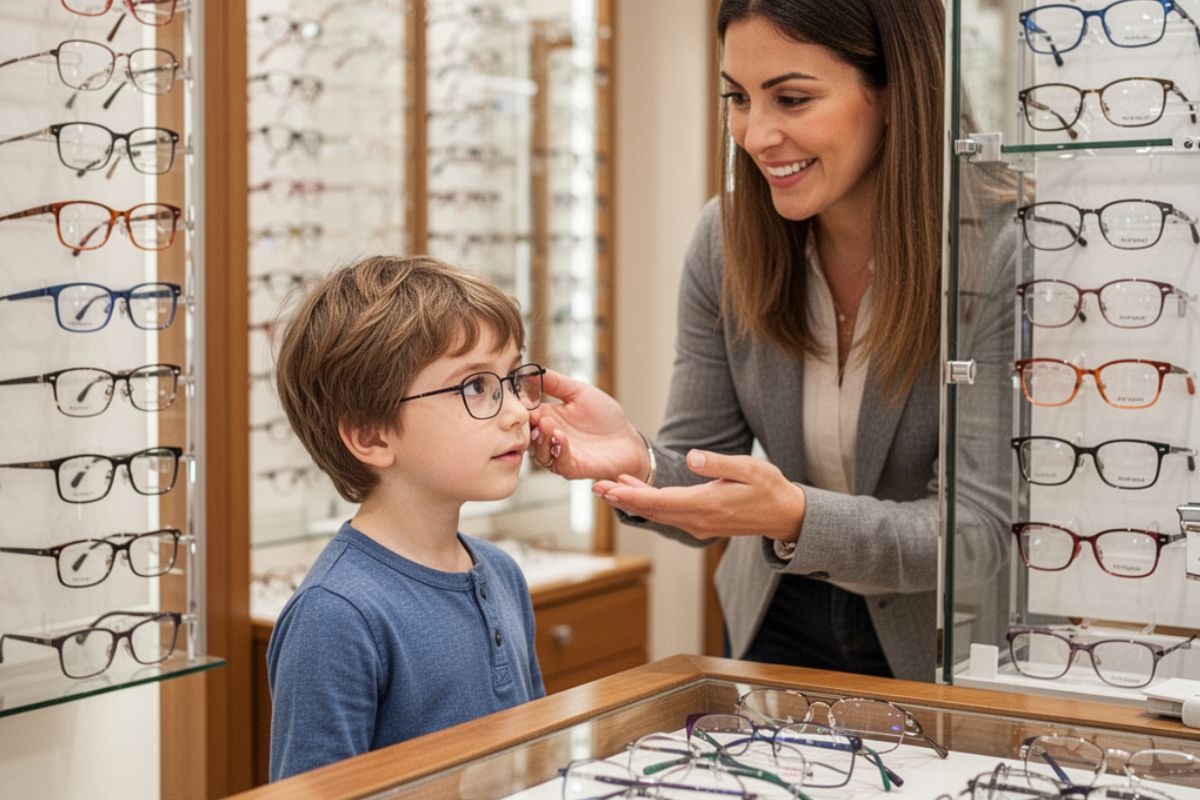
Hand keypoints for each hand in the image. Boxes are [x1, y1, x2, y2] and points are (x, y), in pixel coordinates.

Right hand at [528, 369, 647, 480]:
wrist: (628, 439)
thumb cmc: (606, 417)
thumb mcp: (580, 392)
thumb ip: (555, 382)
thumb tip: (530, 370)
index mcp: (548, 417)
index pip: (526, 414)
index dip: (521, 408)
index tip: (521, 398)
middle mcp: (550, 437)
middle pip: (528, 435)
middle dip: (528, 426)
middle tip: (534, 415)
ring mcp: (560, 454)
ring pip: (539, 452)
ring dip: (541, 439)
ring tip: (548, 425)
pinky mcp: (573, 467)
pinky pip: (559, 463)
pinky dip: (559, 450)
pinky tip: (562, 437)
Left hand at [592, 449, 805, 542]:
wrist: (785, 516)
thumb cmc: (769, 488)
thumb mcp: (749, 468)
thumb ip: (718, 463)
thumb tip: (691, 457)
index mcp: (707, 505)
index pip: (660, 502)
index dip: (632, 495)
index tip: (609, 488)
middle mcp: (698, 520)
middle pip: (652, 511)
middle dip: (623, 499)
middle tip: (596, 488)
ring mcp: (699, 525)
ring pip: (658, 515)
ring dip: (633, 502)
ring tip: (609, 488)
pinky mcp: (701, 524)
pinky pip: (668, 516)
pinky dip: (649, 505)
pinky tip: (637, 493)